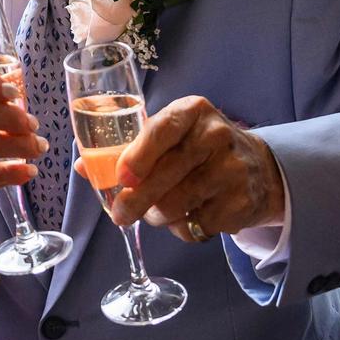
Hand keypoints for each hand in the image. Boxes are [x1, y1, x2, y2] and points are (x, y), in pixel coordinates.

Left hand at [101, 95, 285, 241]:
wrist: (256, 167)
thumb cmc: (196, 148)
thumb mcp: (169, 135)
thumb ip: (128, 148)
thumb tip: (83, 167)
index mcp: (192, 111)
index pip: (163, 129)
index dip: (138, 156)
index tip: (121, 178)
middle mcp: (216, 135)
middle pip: (166, 175)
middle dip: (135, 200)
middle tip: (120, 214)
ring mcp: (232, 170)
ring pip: (176, 205)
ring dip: (156, 216)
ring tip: (154, 212)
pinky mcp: (241, 203)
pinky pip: (195, 226)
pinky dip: (181, 228)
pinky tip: (185, 217)